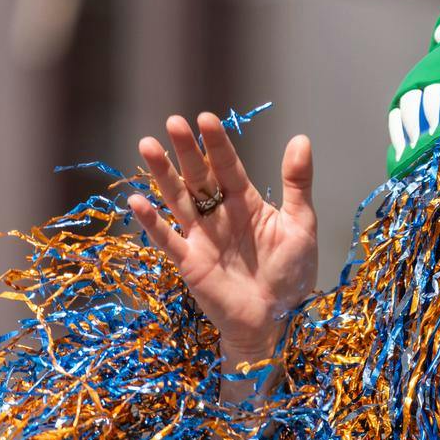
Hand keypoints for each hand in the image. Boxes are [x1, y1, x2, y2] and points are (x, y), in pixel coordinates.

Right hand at [127, 113, 316, 359]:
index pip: (227, 166)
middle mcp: (218, 214)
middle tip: (173, 122)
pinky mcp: (189, 262)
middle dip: (186, 150)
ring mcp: (201, 237)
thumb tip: (301, 138)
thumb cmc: (291, 274)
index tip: (206, 118)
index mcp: (245, 202)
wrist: (277, 321)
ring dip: (161, 175)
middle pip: (198, 176)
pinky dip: (152, 223)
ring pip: (177, 199)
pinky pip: (167, 240)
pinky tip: (138, 201)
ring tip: (147, 145)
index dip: (217, 144)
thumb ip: (297, 184)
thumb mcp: (301, 225)